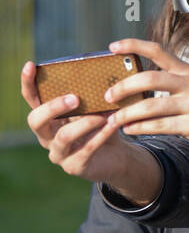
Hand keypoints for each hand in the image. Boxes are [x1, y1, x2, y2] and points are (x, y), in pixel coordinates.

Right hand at [20, 60, 161, 199]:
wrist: (117, 156)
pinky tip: (113, 124)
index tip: (30, 65)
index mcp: (48, 118)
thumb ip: (89, 95)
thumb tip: (97, 72)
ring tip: (103, 114)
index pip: (32, 99)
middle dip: (53, 107)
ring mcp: (58, 153)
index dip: (28, 83)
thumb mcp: (94, 108)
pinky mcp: (74, 166)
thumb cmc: (101, 126)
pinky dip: (100, 135)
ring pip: (63, 137)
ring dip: (85, 123)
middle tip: (75, 98)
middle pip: (36, 121)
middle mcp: (47, 136)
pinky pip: (86, 149)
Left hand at [100, 39, 188, 162]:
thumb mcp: (187, 88)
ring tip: (113, 119)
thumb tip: (126, 82)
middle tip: (108, 96)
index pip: (158, 50)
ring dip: (127, 114)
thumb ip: (164, 81)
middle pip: (150, 79)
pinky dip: (139, 128)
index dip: (134, 45)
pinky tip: (128, 129)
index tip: (112, 46)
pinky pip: (159, 126)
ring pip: (151, 106)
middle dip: (124, 87)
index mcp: (187, 70)